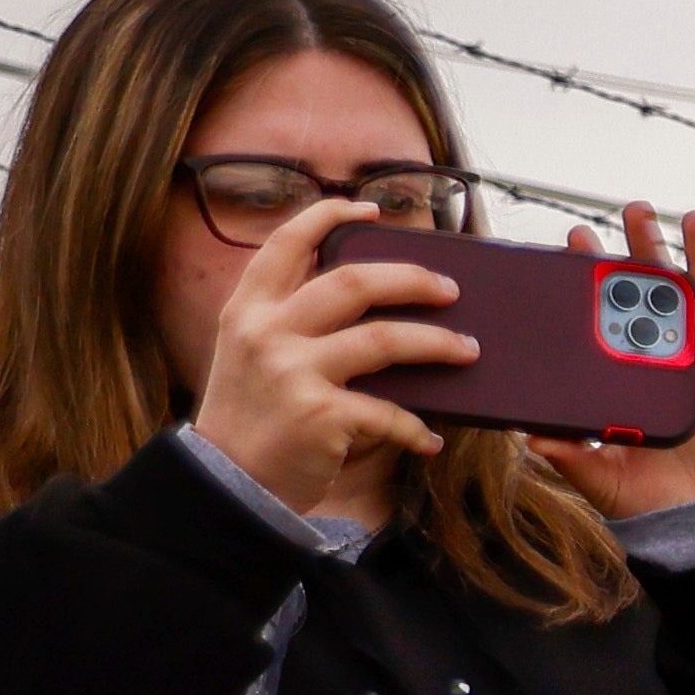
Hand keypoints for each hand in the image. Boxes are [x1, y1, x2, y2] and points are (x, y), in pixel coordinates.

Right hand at [194, 192, 463, 527]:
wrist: (226, 485)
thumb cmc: (253, 418)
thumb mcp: (251, 355)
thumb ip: (291, 320)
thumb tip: (371, 298)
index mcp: (248, 309)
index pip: (285, 242)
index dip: (329, 216)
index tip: (370, 208)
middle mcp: (266, 331)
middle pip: (354, 282)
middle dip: (414, 280)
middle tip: (451, 291)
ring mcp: (291, 371)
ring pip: (386, 339)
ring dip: (439, 345)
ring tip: (467, 350)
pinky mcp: (319, 415)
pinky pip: (390, 412)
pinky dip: (418, 427)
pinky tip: (431, 438)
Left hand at [556, 203, 694, 523]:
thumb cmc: (657, 505)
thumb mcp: (602, 478)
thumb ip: (571, 454)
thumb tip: (528, 434)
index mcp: (637, 379)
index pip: (612, 318)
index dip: (597, 281)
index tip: (577, 242)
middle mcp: (676, 367)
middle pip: (661, 296)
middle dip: (648, 251)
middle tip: (632, 209)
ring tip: (693, 218)